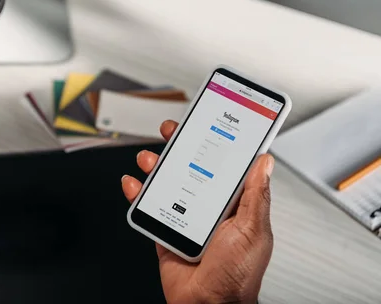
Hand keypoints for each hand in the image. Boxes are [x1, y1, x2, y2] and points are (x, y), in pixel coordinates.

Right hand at [122, 120, 273, 303]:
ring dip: (155, 167)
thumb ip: (255, 195)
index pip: (224, 166)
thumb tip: (265, 162)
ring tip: (148, 159)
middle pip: (191, 169)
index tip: (207, 124)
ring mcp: (186, 218)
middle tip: (171, 131)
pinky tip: (133, 184)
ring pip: (168, 184)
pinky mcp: (166, 230)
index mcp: (234, 205)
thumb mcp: (253, 230)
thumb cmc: (237, 276)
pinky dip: (137, 194)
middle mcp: (209, 208)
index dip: (215, 143)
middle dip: (179, 148)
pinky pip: (149, 207)